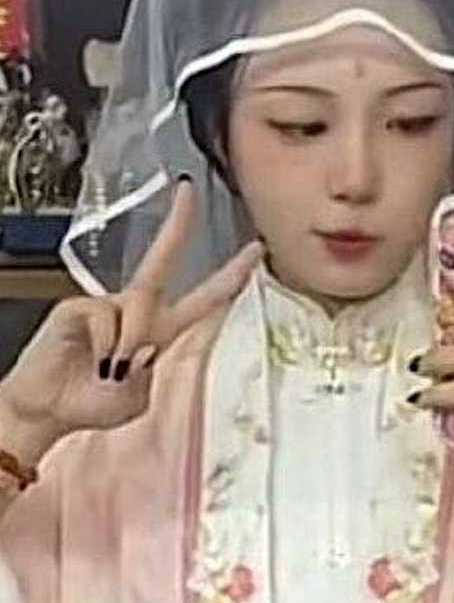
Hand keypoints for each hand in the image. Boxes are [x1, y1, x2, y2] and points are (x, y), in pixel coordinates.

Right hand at [0, 180, 262, 451]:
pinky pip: (104, 318)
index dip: (230, 276)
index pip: (203, 299)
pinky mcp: (78, 307)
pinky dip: (103, 347)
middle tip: (187, 191)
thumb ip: (148, 374)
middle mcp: (137, 311)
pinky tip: (92, 363)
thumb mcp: (138, 399)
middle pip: (162, 260)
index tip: (256, 250)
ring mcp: (106, 306)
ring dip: (127, 347)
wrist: (49, 412)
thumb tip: (139, 343)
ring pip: (136, 309)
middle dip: (177, 224)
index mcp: (161, 331)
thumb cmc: (93, 404)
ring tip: (109, 374)